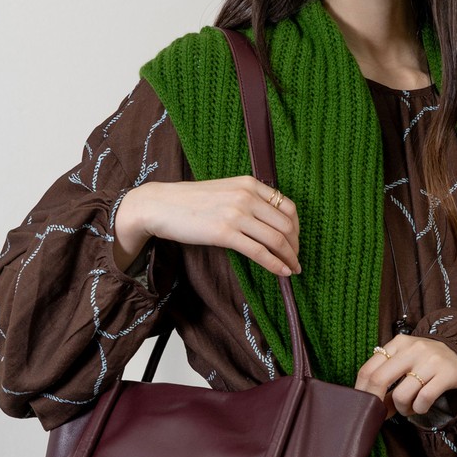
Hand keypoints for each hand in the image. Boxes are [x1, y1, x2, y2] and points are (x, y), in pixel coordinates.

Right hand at [114, 176, 299, 275]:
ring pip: (277, 239)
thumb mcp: (224, 191)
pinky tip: (282, 272)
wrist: (160, 205)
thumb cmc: (189, 202)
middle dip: (295, 246)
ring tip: (292, 269)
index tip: (295, 242)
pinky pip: (259, 251)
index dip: (296, 228)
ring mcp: (237, 214)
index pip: (287, 206)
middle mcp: (247, 196)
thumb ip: (246, 200)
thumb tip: (266, 222)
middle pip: (286, 224)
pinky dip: (275, 264)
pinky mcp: (225, 233)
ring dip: (289, 257)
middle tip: (295, 260)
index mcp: (249, 183)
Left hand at [355, 334, 456, 418]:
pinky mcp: (446, 374)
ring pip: (401, 394)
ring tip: (407, 408)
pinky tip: (420, 406)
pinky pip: (423, 399)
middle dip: (375, 401)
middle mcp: (412, 349)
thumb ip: (386, 374)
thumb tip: (369, 403)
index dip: (361, 391)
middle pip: (380, 380)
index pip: (368, 369)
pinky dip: (418, 409)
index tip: (363, 404)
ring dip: (401, 409)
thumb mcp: (403, 359)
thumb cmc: (423, 361)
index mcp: (397, 343)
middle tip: (380, 412)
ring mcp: (430, 361)